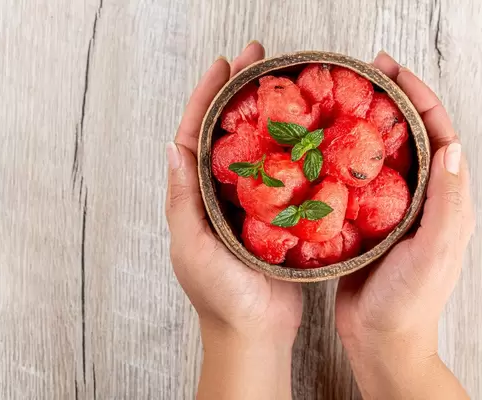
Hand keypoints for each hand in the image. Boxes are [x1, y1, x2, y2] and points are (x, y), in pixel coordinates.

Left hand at [165, 42, 300, 399]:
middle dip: (242, 93)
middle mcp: (223, 193)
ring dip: (270, 114)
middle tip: (260, 60)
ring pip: (260, 147)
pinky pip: (286, 174)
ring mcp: (254, 203)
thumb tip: (172, 147)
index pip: (196, 135)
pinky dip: (294, 148)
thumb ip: (183, 200)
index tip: (224, 66)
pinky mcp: (281, 215)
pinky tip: (309, 130)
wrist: (255, 332)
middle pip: (230, 132)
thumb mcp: (192, 247)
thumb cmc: (220, 297)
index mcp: (196, 197)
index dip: (208, 98)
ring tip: (286, 84)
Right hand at [335, 52, 474, 398]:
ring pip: (384, 154)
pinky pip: (359, 178)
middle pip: (412, 136)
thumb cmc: (409, 301)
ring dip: (368, 123)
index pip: (440, 135)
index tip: (392, 71)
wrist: (380, 340)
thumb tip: (453, 146)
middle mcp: (424, 198)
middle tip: (366, 73)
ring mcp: (394, 209)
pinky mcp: (368, 220)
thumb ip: (448, 201)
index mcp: (447, 201)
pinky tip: (325, 144)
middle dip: (393, 100)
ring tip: (345, 98)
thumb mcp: (435, 250)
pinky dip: (347, 155)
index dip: (419, 98)